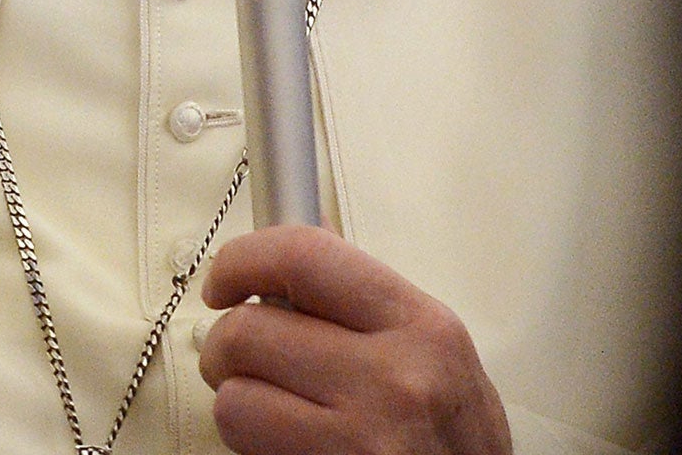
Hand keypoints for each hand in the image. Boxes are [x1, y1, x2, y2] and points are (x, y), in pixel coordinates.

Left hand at [198, 226, 510, 454]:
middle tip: (237, 361)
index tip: (224, 281)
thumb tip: (300, 247)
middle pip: (249, 330)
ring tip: (266, 409)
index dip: (242, 260)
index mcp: (421, 326)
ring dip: (237, 403)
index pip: (303, 256)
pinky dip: (248, 444)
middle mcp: (395, 378)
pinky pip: (246, 448)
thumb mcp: (439, 356)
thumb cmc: (458, 444)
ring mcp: (363, 438)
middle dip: (225, 346)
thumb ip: (370, 302)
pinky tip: (283, 443)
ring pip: (234, 398)